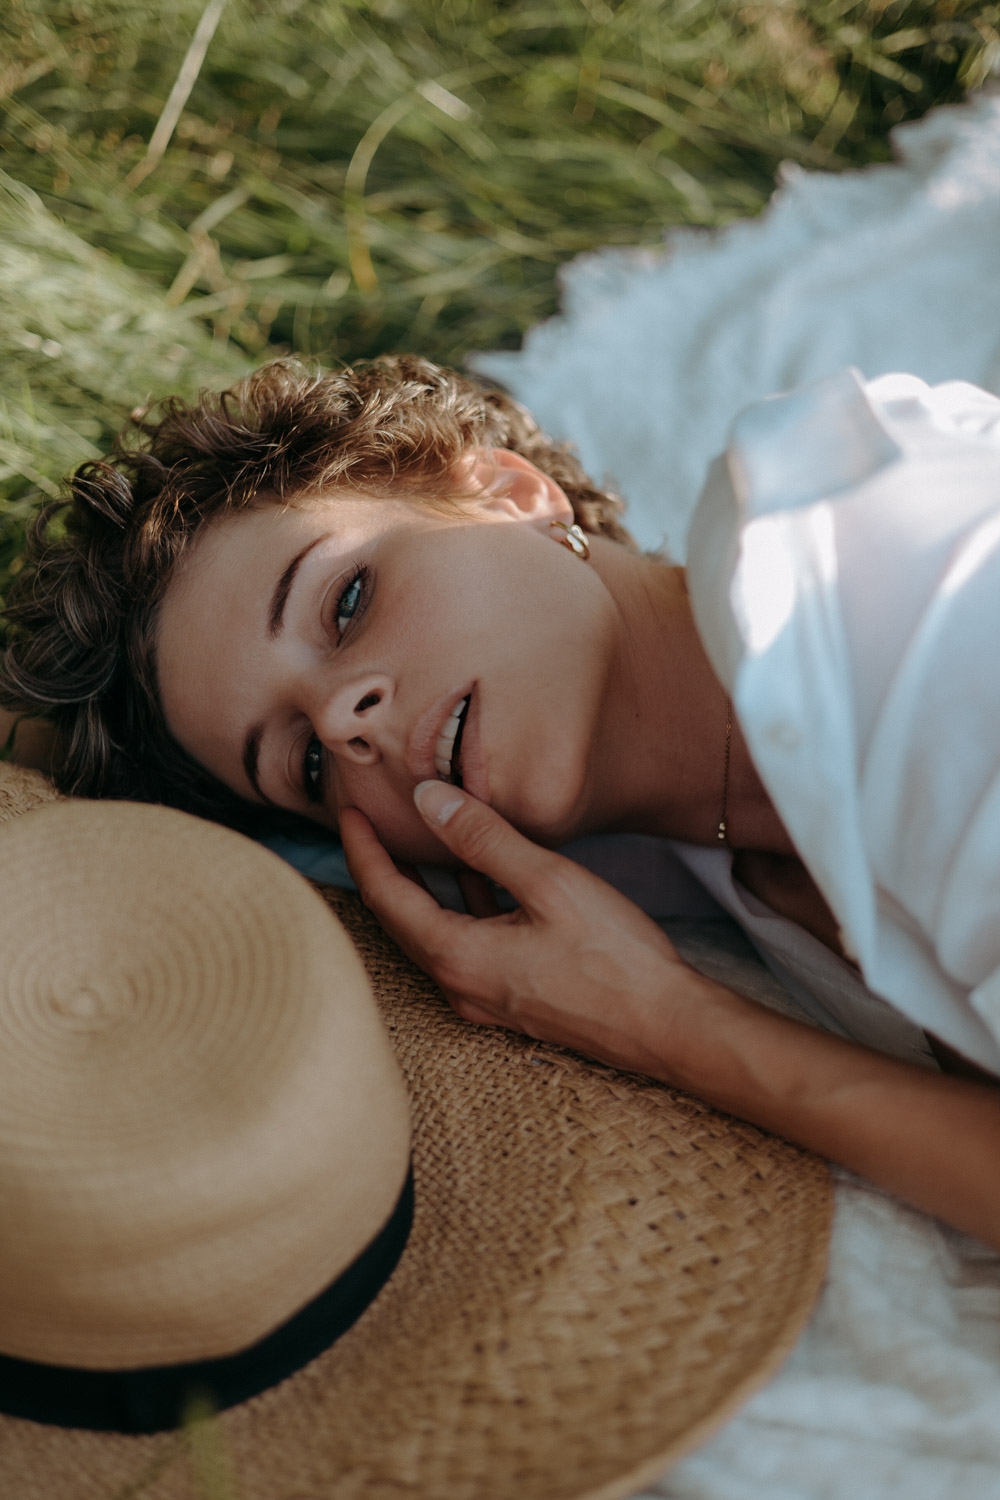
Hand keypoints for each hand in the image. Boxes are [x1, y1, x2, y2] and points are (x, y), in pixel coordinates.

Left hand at [340, 780, 705, 1078]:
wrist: (666, 1026)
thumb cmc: (615, 957)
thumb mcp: (548, 883)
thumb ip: (485, 839)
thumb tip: (430, 800)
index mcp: (457, 957)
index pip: (386, 897)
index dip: (363, 851)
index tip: (350, 812)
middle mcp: (460, 985)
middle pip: (401, 920)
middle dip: (383, 869)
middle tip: (370, 823)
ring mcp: (486, 998)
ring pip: (434, 933)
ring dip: (423, 887)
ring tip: (418, 841)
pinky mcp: (513, 998)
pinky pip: (468, 946)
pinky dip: (462, 908)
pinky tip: (481, 878)